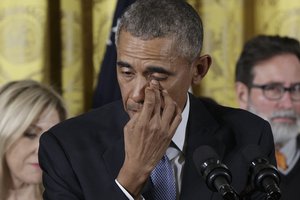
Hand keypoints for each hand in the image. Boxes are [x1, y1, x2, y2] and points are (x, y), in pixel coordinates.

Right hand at [117, 79, 181, 196]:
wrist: (140, 162)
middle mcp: (155, 125)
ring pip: (171, 107)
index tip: (150, 85)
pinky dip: (177, 109)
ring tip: (164, 93)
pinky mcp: (170, 134)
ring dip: (168, 97)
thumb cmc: (132, 145)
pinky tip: (173, 105)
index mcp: (143, 122)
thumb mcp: (128, 128)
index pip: (150, 101)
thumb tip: (142, 103)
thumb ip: (136, 115)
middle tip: (156, 84)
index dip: (151, 90)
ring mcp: (165, 129)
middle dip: (158, 89)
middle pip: (160, 101)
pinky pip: (177, 118)